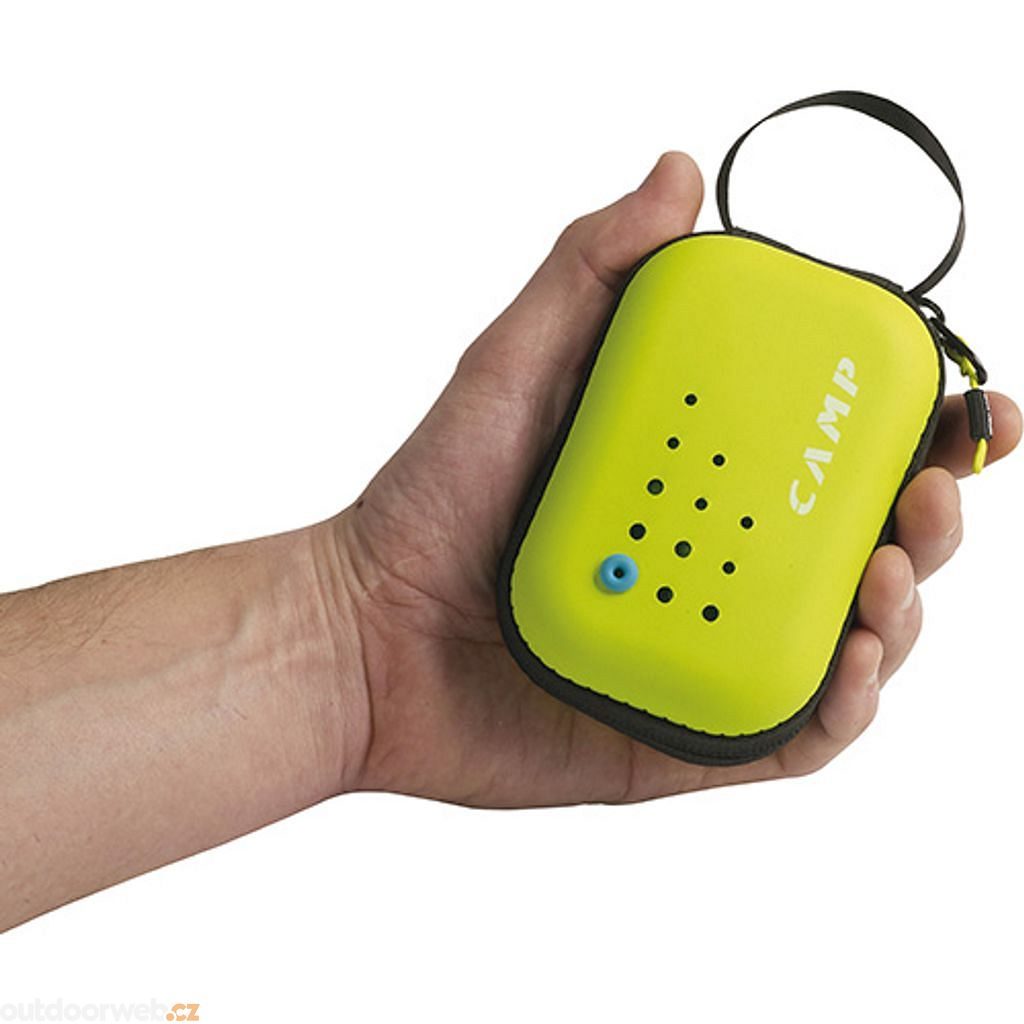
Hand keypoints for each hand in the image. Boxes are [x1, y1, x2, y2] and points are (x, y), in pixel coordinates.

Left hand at [326, 152, 1021, 805]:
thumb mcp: (510, 366)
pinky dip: (843, 703)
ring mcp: (700, 646)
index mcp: (686, 479)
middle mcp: (705, 560)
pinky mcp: (685, 731)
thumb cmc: (430, 503)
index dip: (908, 428)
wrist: (365, 633)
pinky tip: (852, 660)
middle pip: (856, 542)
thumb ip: (588, 274)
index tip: (956, 404)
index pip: (823, 450)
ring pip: (846, 638)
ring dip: (902, 609)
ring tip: (891, 570)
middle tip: (930, 490)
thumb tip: (675, 177)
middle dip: (927, 515)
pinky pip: (793, 730)